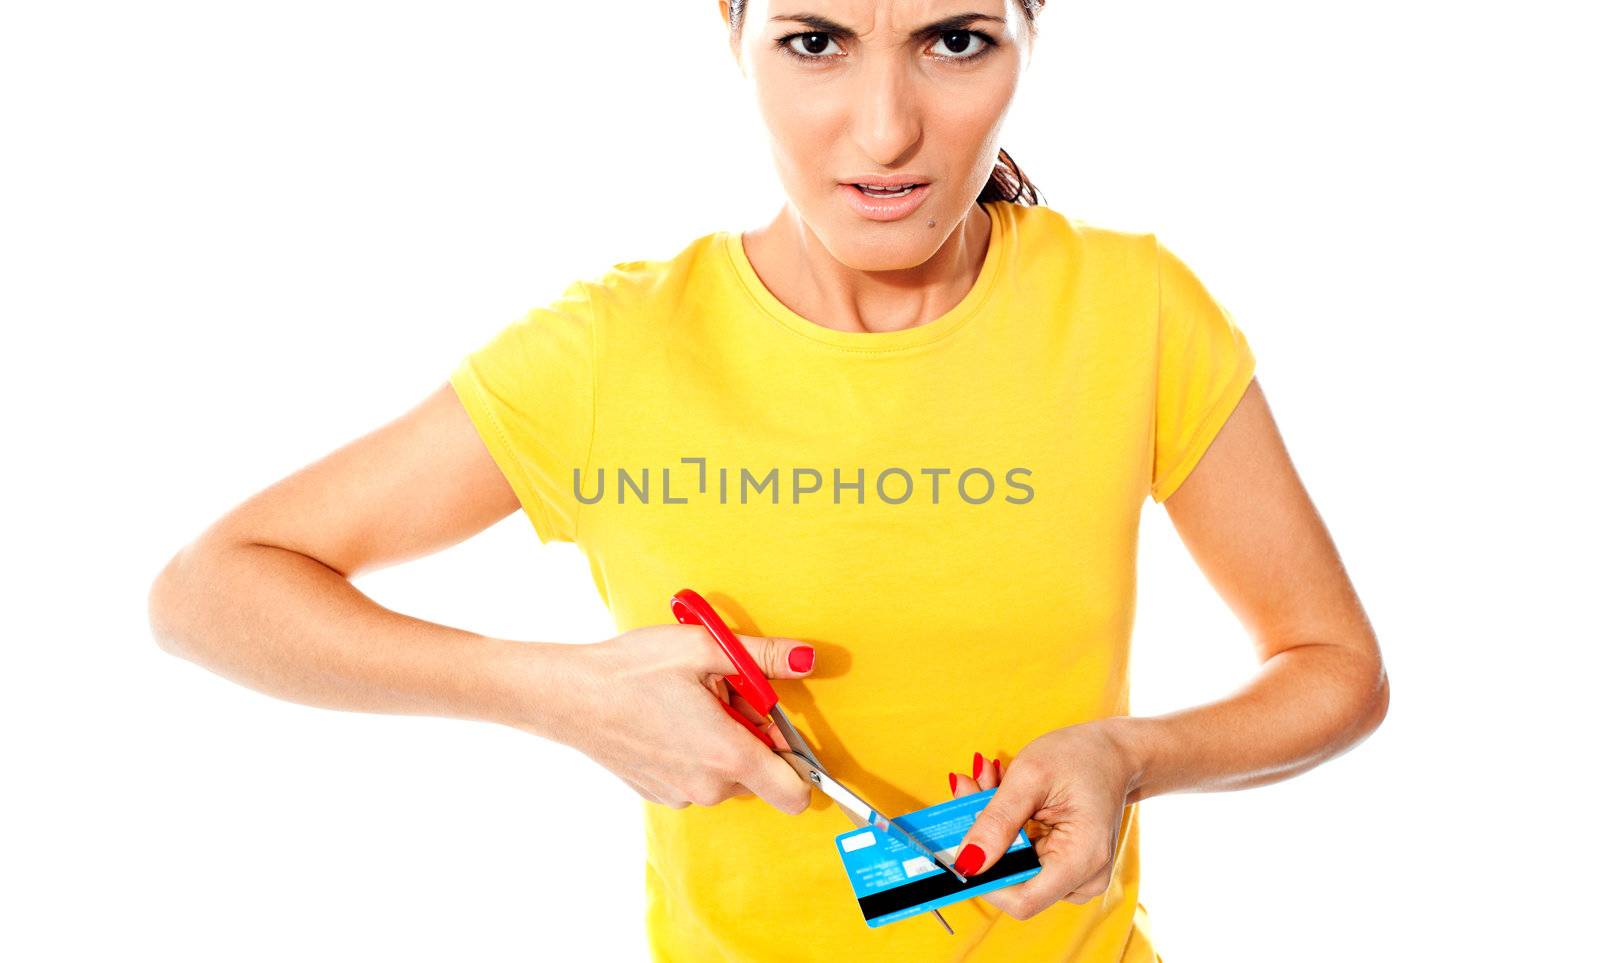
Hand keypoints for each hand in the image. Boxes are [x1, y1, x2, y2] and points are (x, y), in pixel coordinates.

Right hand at [516, 623, 818, 813]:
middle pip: (761, 775)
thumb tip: (810, 660)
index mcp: (729, 755)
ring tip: (690, 705)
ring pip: (728, 777)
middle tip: (722, 696)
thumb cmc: (634, 669)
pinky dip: (695, 754)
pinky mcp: (659, 794)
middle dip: (753, 738)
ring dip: (723, 745)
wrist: (569, 695)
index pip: (795, 794)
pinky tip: (668, 721)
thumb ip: (765, 658)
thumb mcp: (706, 648)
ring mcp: (681, 795)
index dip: (800, 763)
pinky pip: (698, 779)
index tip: (782, 730)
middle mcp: (708, 787)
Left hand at [945, 721, 1141, 919]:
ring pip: (1013, 868)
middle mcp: (1083, 879)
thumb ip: (996, 822)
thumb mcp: (1031, 777)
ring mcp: (1076, 877)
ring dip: (991, 828)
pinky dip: (1006, 829)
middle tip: (969, 786)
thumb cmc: (1082, 756)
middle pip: (1014, 879)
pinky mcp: (1065, 868)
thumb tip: (966, 862)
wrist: (1114, 753)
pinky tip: (1003, 794)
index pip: (1023, 900)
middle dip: (983, 838)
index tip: (958, 845)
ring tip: (989, 782)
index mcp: (1082, 859)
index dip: (985, 881)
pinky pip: (1022, 859)